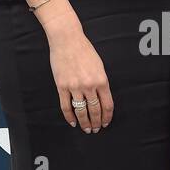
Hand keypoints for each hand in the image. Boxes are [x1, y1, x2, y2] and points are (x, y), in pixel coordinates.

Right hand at [46, 18, 113, 132]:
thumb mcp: (99, 66)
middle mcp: (89, 85)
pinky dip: (69, 117)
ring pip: (81, 111)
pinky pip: (66, 106)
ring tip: (86, 129)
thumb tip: (102, 98)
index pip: (107, 105)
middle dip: (97, 122)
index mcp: (101, 80)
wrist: (67, 40)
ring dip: (85, 123)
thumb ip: (101, 82)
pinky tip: (72, 122)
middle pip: (95, 110)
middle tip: (96, 129)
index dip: (107, 117)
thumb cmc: (84, 50)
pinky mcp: (62, 86)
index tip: (106, 123)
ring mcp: (75, 87)